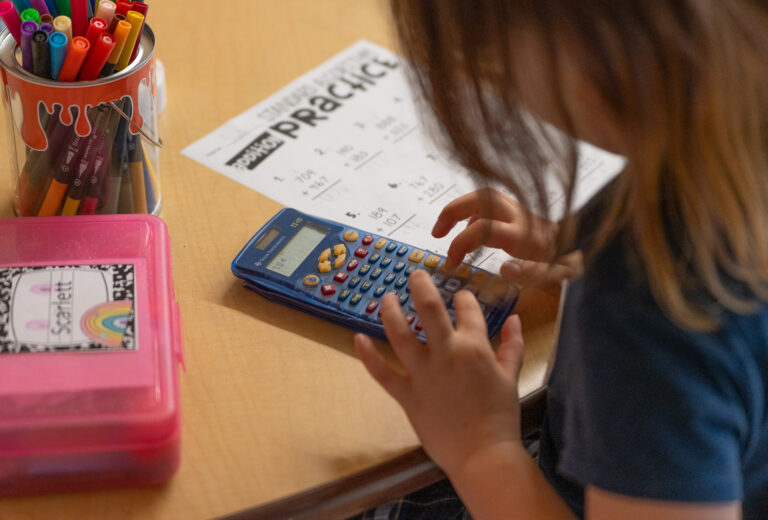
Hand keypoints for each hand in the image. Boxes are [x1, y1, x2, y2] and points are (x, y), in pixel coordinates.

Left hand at [354, 269, 524, 475]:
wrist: (484, 455)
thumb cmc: (500, 416)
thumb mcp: (511, 377)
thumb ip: (512, 345)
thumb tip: (514, 318)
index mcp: (475, 347)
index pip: (468, 309)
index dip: (464, 298)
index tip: (461, 296)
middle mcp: (446, 353)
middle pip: (429, 308)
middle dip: (420, 285)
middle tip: (415, 274)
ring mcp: (423, 373)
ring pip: (400, 334)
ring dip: (390, 311)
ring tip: (387, 297)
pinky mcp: (407, 394)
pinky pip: (382, 373)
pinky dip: (368, 356)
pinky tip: (358, 338)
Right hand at [433, 189, 581, 290]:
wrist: (588, 244)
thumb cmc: (567, 262)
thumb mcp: (553, 275)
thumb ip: (530, 273)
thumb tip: (505, 268)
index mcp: (522, 234)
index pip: (480, 229)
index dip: (459, 246)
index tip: (450, 265)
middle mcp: (519, 215)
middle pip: (479, 199)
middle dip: (452, 212)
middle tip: (436, 232)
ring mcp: (519, 208)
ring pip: (483, 195)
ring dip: (460, 208)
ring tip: (445, 227)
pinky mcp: (519, 209)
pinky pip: (491, 201)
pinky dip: (474, 211)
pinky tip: (470, 230)